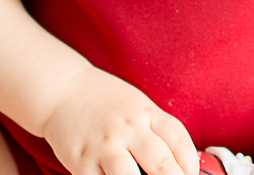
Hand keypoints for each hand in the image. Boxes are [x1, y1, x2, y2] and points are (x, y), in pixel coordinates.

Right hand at [42, 68, 198, 174]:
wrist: (63, 89)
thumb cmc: (106, 102)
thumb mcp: (138, 105)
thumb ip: (157, 129)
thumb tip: (182, 163)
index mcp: (146, 113)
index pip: (178, 140)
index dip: (190, 163)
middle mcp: (128, 128)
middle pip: (162, 163)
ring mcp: (104, 146)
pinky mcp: (81, 161)